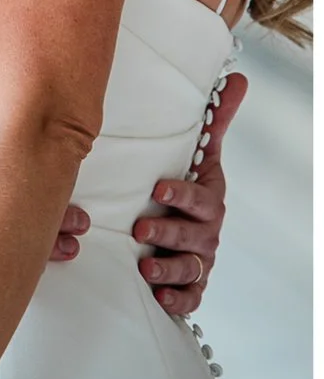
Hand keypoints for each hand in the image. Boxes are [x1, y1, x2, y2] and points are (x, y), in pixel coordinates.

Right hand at [0, 110, 93, 283]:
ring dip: (39, 247)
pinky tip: (27, 271)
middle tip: (80, 221)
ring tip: (67, 248)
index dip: (39, 177)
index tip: (65, 178)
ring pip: (1, 242)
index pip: (3, 170)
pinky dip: (5, 269)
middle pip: (11, 210)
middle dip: (52, 217)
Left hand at [133, 70, 242, 315]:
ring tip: (145, 269)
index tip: (157, 188)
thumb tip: (239, 78)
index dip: (181, 194)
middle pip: (194, 236)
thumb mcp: (199, 152)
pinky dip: (177, 300)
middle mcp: (205, 231)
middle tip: (140, 229)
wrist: (179, 220)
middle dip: (169, 233)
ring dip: (170, 270)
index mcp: (206, 199)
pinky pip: (190, 298)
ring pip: (191, 269)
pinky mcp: (188, 283)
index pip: (200, 198)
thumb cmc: (185, 182)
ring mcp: (198, 259)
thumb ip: (215, 120)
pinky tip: (159, 299)